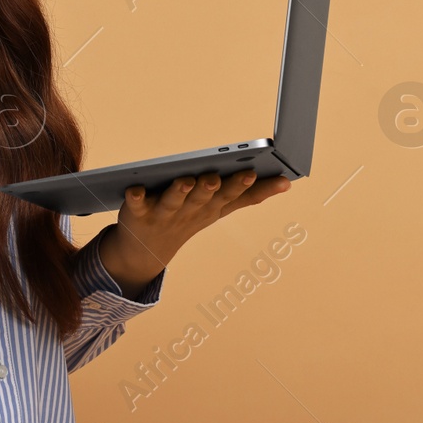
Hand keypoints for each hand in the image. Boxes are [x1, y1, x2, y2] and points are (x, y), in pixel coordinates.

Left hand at [101, 169, 291, 294]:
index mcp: (211, 206)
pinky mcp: (138, 212)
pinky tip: (134, 188)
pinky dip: (134, 197)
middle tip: (217, 176)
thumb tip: (288, 182)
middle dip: (211, 188)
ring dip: (179, 191)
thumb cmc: (190, 217)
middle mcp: (190, 210)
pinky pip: (136, 203)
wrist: (147, 249)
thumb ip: (253, 194)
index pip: (229, 196)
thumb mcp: (222, 207)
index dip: (241, 186)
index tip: (253, 173)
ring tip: (185, 179)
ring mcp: (164, 213)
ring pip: (173, 201)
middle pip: (202, 198)